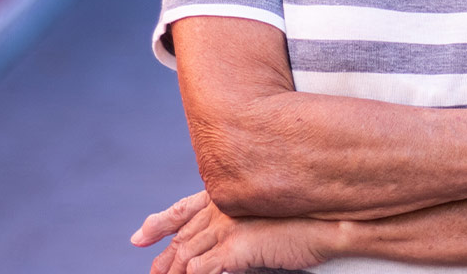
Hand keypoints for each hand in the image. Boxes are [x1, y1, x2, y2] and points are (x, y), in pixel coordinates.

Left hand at [132, 191, 336, 273]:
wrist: (327, 225)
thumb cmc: (304, 224)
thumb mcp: (264, 221)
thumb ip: (241, 229)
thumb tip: (228, 251)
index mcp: (226, 199)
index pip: (183, 209)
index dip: (160, 222)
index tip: (139, 236)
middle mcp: (221, 209)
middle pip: (181, 239)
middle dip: (162, 261)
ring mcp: (227, 227)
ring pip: (185, 256)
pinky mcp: (236, 247)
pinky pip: (202, 269)